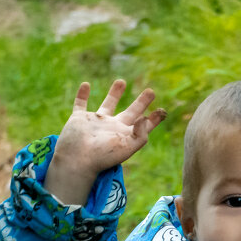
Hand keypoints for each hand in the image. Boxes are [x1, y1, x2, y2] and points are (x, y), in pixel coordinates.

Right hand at [44, 80, 166, 205]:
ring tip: (122, 81)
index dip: (153, 119)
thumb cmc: (103, 156)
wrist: (77, 160)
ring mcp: (96, 122)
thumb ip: (140, 134)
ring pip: (108, 105)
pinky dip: (82, 95)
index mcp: (125, 135)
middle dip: (141, 102)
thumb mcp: (127, 147)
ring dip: (115, 93)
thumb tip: (144, 117)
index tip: (162, 111)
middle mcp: (113, 128)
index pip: (143, 126)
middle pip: (131, 112)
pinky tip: (86, 85)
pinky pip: (80, 104)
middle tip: (151, 91)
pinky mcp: (80, 119)